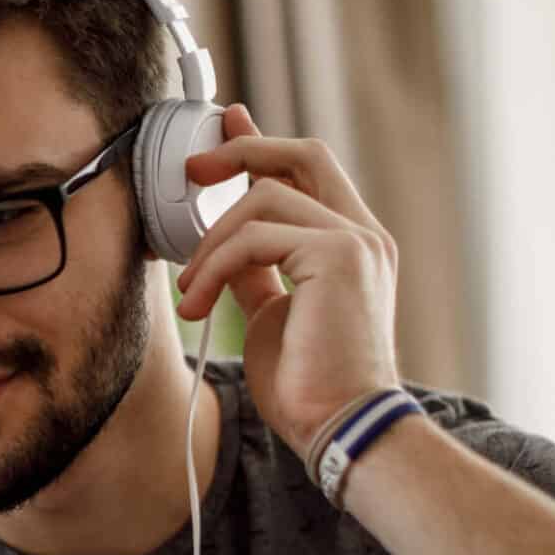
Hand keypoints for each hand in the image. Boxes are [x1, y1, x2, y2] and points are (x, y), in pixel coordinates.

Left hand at [174, 104, 402, 458]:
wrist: (340, 426)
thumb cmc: (310, 385)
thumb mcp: (272, 314)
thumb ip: (255, 272)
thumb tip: (221, 245)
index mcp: (353, 245)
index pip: (310, 172)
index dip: (263, 145)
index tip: (226, 127)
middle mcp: (364, 234)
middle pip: (304, 154)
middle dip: (241, 150)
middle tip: (192, 170)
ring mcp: (356, 241)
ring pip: (264, 198)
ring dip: (210, 243)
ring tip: (191, 295)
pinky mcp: (339, 256)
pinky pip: (255, 236)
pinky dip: (214, 266)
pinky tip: (197, 305)